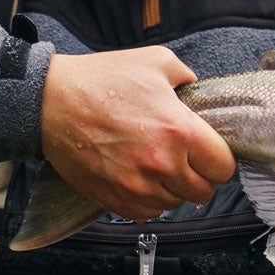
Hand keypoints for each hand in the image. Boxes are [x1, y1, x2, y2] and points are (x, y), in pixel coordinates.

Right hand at [38, 46, 234, 222]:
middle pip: (202, 192)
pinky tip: (140, 177)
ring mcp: (136, 186)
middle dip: (199, 176)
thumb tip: (198, 92)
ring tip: (159, 165)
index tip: (208, 152)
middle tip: (185, 159)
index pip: (222, 167)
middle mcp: (161, 164)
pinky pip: (146, 213)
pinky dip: (148, 200)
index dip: (219, 159)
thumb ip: (187, 77)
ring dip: (172, 189)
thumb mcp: (156, 62)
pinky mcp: (114, 199)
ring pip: (174, 204)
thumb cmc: (102, 79)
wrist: (52, 101)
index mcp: (178, 131)